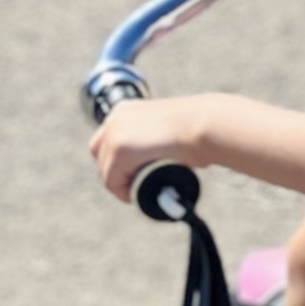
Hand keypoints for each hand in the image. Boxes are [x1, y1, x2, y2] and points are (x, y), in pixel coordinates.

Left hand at [88, 96, 209, 202]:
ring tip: (141, 191)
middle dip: (115, 173)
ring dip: (121, 184)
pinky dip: (123, 192)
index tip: (133, 174)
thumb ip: (154, 140)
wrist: (204, 125)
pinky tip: (139, 194)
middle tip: (135, 185)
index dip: (116, 161)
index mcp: (125, 111)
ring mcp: (115, 134)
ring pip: (106, 171)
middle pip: (100, 155)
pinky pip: (112, 182)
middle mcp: (115, 119)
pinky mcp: (120, 151)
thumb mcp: (168, 129)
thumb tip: (155, 159)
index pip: (106, 140)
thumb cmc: (198, 129)